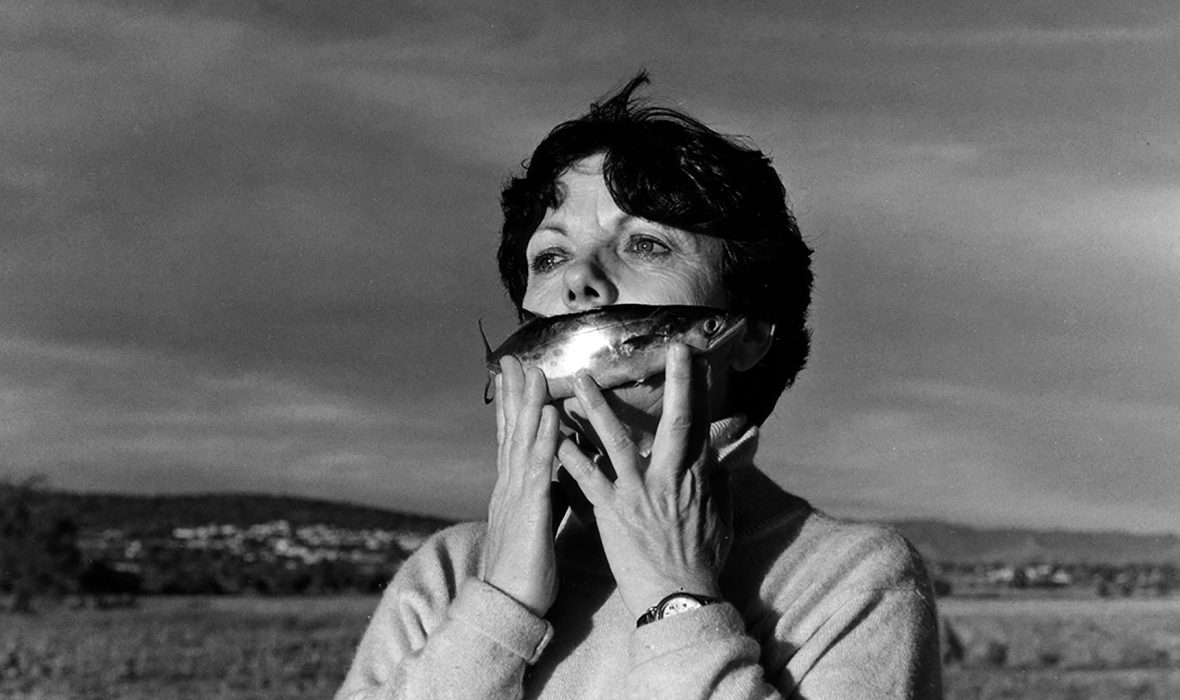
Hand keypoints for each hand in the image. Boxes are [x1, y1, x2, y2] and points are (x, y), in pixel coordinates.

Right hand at [481, 356, 560, 616]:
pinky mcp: (530, 510)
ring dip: (527, 404)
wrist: (508, 605)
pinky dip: (544, 438)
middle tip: (513, 359)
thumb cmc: (525, 571)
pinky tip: (549, 415)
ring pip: (522, 441)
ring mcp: (516, 496)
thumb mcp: (536, 524)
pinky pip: (539, 468)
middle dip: (514, 394)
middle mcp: (510, 486)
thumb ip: (545, 496)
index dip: (512, 407)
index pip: (512, 439)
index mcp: (513, 490)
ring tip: (532, 372)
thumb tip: (557, 477)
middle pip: (512, 431)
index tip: (514, 377)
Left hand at [557, 343, 732, 616]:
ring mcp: (640, 494)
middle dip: (675, 383)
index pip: (702, 425)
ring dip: (596, 408)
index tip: (696, 359)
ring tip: (578, 380)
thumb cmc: (702, 560)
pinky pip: (587, 479)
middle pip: (676, 423)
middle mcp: (671, 479)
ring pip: (618, 442)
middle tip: (671, 349)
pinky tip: (552, 437)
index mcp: (698, 478)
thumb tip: (729, 454)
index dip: (701, 389)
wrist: (679, 598)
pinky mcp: (613, 512)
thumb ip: (721, 480)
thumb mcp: (721, 516)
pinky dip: (569, 457)